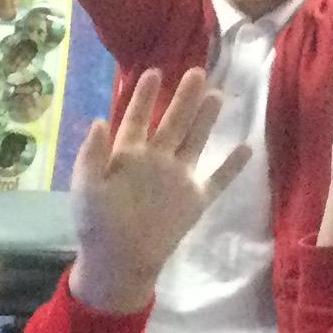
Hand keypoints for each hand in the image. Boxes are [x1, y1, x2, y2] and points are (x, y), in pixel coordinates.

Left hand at [67, 66, 248, 313]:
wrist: (118, 261)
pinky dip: (232, 166)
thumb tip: (99, 120)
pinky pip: (218, 180)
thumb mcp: (86, 188)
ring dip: (206, 119)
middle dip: (184, 98)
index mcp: (128, 157)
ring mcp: (177, 179)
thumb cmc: (96, 225)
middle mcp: (156, 161)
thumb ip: (91, 155)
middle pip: (173, 123)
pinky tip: (246, 147)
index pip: (137, 119)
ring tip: (217, 94)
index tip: (153, 72)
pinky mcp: (195, 200)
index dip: (144, 97)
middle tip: (196, 71)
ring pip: (196, 141)